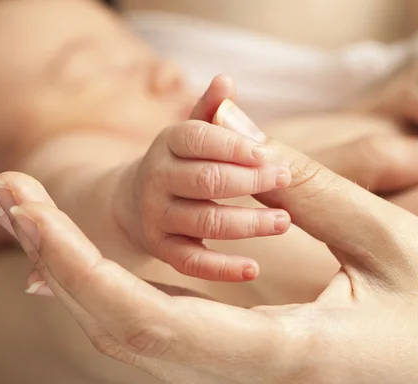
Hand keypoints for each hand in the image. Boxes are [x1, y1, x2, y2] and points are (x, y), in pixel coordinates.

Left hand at [0, 101, 417, 383]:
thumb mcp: (393, 244)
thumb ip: (307, 186)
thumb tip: (238, 128)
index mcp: (282, 358)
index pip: (141, 315)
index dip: (71, 259)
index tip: (23, 207)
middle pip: (117, 334)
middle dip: (55, 262)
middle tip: (10, 198)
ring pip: (134, 345)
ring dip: (79, 281)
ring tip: (38, 224)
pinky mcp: (255, 379)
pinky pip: (169, 345)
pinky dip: (122, 300)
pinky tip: (101, 268)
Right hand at [118, 80, 291, 281]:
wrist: (132, 203)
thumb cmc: (176, 162)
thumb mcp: (188, 133)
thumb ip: (210, 110)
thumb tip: (227, 80)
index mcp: (167, 144)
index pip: (200, 138)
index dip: (234, 145)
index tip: (269, 152)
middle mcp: (156, 179)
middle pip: (206, 179)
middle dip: (249, 181)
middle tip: (285, 180)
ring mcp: (157, 217)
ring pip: (205, 221)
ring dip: (248, 223)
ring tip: (283, 222)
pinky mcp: (162, 250)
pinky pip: (192, 262)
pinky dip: (222, 268)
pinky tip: (253, 268)